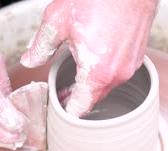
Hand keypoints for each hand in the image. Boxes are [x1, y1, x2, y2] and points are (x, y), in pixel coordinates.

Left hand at [21, 0, 157, 116]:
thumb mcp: (57, 21)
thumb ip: (40, 46)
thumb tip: (29, 60)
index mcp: (98, 72)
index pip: (80, 108)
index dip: (65, 112)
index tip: (56, 111)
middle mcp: (118, 74)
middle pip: (94, 99)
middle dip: (76, 99)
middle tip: (60, 94)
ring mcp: (131, 65)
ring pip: (106, 86)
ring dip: (90, 84)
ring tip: (74, 76)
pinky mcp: (137, 55)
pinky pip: (117, 72)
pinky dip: (103, 72)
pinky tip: (92, 58)